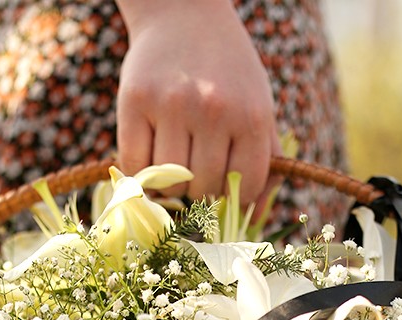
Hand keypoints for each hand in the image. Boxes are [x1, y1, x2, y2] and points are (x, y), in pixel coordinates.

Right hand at [116, 0, 280, 204]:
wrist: (183, 13)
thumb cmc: (227, 72)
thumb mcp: (258, 107)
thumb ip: (266, 161)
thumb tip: (257, 217)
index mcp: (251, 116)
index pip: (244, 188)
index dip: (234, 197)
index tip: (224, 186)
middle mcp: (213, 110)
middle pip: (204, 190)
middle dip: (200, 191)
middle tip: (196, 170)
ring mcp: (172, 105)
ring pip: (169, 184)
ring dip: (170, 184)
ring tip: (174, 160)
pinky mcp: (135, 101)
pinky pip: (135, 165)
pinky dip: (141, 173)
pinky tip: (151, 156)